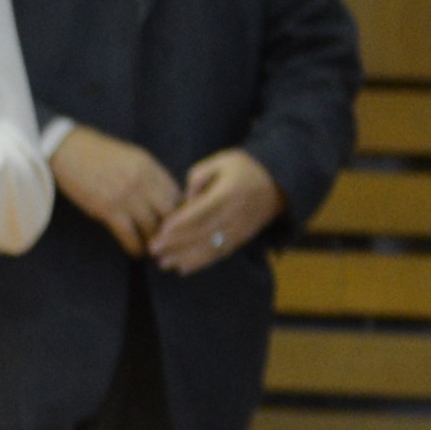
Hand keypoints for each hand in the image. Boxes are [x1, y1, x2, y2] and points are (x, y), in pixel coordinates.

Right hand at [52, 124, 182, 243]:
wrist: (66, 149)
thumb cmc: (99, 153)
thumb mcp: (133, 158)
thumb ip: (152, 176)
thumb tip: (169, 198)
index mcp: (150, 167)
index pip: (177, 195)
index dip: (180, 212)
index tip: (178, 224)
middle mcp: (143, 182)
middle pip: (171, 215)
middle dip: (173, 231)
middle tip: (172, 242)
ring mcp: (126, 197)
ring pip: (153, 229)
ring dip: (156, 243)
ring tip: (157, 251)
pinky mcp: (108, 210)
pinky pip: (130, 236)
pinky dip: (136, 248)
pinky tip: (137, 253)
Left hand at [146, 147, 280, 271]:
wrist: (277, 184)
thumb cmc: (243, 169)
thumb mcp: (220, 161)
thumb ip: (198, 177)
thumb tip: (186, 200)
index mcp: (228, 193)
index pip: (200, 212)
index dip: (179, 224)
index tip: (159, 232)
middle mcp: (234, 215)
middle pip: (202, 232)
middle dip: (176, 243)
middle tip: (153, 250)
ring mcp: (239, 230)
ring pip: (209, 247)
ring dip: (185, 257)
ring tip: (163, 263)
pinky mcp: (241, 239)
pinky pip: (219, 254)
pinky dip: (201, 262)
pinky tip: (183, 268)